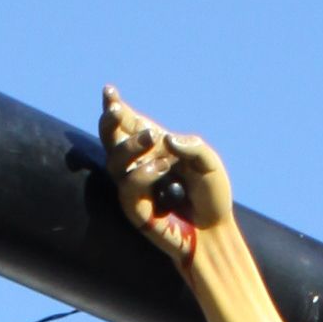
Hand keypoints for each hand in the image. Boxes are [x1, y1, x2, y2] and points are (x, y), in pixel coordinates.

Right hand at [102, 88, 232, 267]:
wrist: (213, 231)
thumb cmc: (210, 194)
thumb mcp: (209, 163)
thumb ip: (192, 147)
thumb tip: (165, 139)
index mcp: (153, 147)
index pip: (128, 124)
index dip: (114, 107)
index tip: (109, 90)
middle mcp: (139, 164)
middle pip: (110, 139)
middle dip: (109, 122)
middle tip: (117, 110)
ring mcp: (134, 187)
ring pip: (114, 162)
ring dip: (129, 146)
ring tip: (152, 137)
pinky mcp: (135, 210)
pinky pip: (128, 188)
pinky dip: (143, 174)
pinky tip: (162, 168)